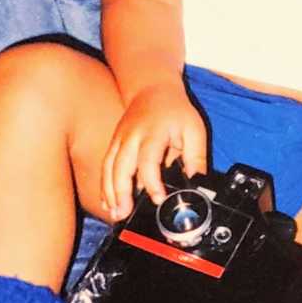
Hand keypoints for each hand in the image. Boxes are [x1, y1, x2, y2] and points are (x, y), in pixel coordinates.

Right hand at [100, 83, 206, 221]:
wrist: (152, 88)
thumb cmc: (175, 111)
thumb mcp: (194, 129)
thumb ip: (196, 158)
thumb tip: (197, 183)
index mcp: (153, 132)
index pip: (148, 160)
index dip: (151, 182)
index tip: (158, 198)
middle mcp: (132, 136)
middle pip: (121, 165)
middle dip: (121, 191)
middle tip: (124, 213)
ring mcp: (119, 139)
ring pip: (109, 167)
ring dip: (110, 192)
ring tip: (115, 214)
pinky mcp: (114, 144)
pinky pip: (105, 166)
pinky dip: (104, 186)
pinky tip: (108, 204)